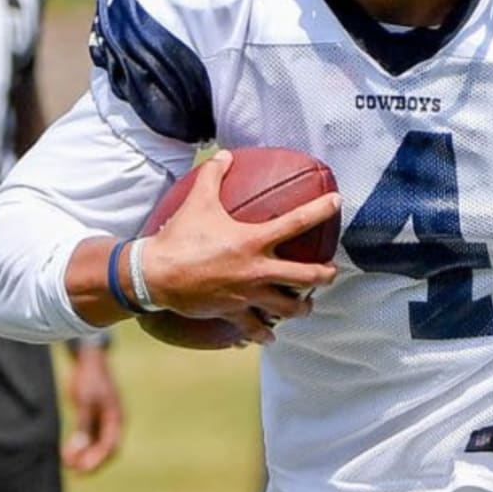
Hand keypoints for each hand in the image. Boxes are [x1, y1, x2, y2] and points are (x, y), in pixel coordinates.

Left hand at [62, 343, 123, 472]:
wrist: (89, 358)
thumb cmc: (88, 378)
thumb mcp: (84, 401)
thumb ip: (83, 426)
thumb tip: (79, 449)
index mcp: (116, 418)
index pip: (110, 447)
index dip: (96, 461)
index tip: (80, 470)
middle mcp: (114, 422)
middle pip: (106, 450)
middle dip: (91, 462)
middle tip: (73, 471)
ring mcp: (106, 420)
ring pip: (98, 445)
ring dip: (85, 456)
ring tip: (67, 463)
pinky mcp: (96, 417)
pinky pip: (91, 438)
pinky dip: (82, 446)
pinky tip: (68, 452)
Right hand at [140, 150, 338, 343]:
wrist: (156, 274)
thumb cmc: (178, 236)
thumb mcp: (197, 201)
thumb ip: (212, 175)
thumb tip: (223, 155)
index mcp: (253, 241)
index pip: (296, 223)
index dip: (320, 210)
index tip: (337, 203)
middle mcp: (257, 270)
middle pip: (305, 277)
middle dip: (324, 276)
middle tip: (331, 273)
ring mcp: (247, 294)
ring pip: (287, 309)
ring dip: (301, 308)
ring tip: (306, 306)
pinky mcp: (233, 312)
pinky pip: (254, 328)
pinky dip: (264, 333)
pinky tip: (269, 336)